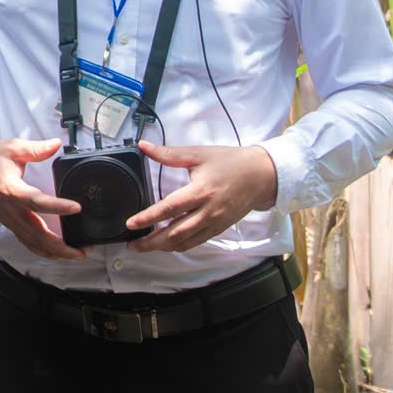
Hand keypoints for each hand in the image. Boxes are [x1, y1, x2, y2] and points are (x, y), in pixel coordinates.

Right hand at [0, 138, 85, 260]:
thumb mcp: (11, 147)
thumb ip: (36, 148)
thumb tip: (56, 144)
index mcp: (9, 189)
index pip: (36, 201)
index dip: (57, 207)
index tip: (76, 208)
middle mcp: (8, 209)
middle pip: (36, 233)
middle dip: (60, 246)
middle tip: (83, 249)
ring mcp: (7, 219)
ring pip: (32, 242)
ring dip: (54, 252)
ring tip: (76, 254)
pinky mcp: (7, 223)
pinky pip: (26, 241)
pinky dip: (42, 251)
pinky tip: (57, 253)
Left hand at [125, 142, 278, 251]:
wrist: (262, 174)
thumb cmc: (231, 162)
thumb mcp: (199, 154)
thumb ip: (169, 154)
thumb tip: (143, 146)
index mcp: (201, 191)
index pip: (169, 208)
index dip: (148, 218)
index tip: (130, 224)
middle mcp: (208, 211)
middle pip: (175, 233)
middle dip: (151, 242)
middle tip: (132, 245)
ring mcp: (215, 222)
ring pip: (185, 242)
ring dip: (163, 247)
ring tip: (144, 246)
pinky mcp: (220, 228)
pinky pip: (197, 242)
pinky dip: (180, 245)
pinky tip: (167, 244)